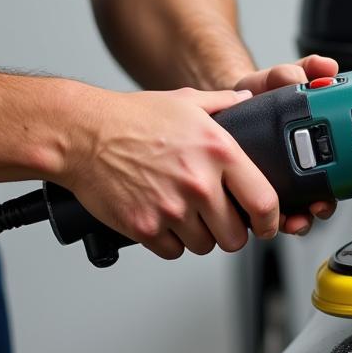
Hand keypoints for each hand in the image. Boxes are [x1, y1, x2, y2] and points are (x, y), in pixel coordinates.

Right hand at [61, 85, 279, 259]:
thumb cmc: (131, 118)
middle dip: (231, 232)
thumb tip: (248, 101)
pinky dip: (169, 242)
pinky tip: (162, 218)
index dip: (270, 220)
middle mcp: (199, 184)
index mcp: (218, 153)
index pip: (264, 202)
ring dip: (199, 236)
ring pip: (204, 245)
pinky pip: (172, 251)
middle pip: (236, 236)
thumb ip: (224, 104)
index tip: (267, 224)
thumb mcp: (186, 102)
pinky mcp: (145, 227)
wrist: (81, 134)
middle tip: (219, 220)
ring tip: (184, 214)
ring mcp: (172, 209)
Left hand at [233, 54, 339, 235]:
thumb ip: (300, 71)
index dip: (348, 176)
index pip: (341, 165)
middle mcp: (300, 167)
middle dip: (323, 205)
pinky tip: (263, 216)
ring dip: (300, 220)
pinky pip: (264, 214)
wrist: (220, 111)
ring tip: (295, 219)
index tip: (346, 177)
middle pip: (323, 196)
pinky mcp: (253, 194)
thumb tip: (326, 68)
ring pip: (297, 212)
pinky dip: (268, 220)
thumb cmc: (253, 96)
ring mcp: (278, 183)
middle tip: (319, 204)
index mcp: (312, 143)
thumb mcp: (275, 79)